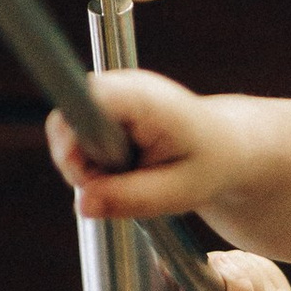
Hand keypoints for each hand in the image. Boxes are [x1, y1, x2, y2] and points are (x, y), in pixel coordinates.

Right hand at [45, 72, 265, 224]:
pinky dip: (90, 161)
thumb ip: (131, 198)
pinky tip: (120, 167)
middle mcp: (121, 86)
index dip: (73, 142)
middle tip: (114, 189)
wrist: (225, 144)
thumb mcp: (179, 192)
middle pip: (65, 123)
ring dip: (86, 166)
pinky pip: (74, 135)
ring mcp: (110, 92)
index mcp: (144, 99)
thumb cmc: (209, 164)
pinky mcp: (103, 104)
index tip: (86, 176)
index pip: (83, 103)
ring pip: (66, 132)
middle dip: (79, 165)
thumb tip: (83, 204)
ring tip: (126, 177)